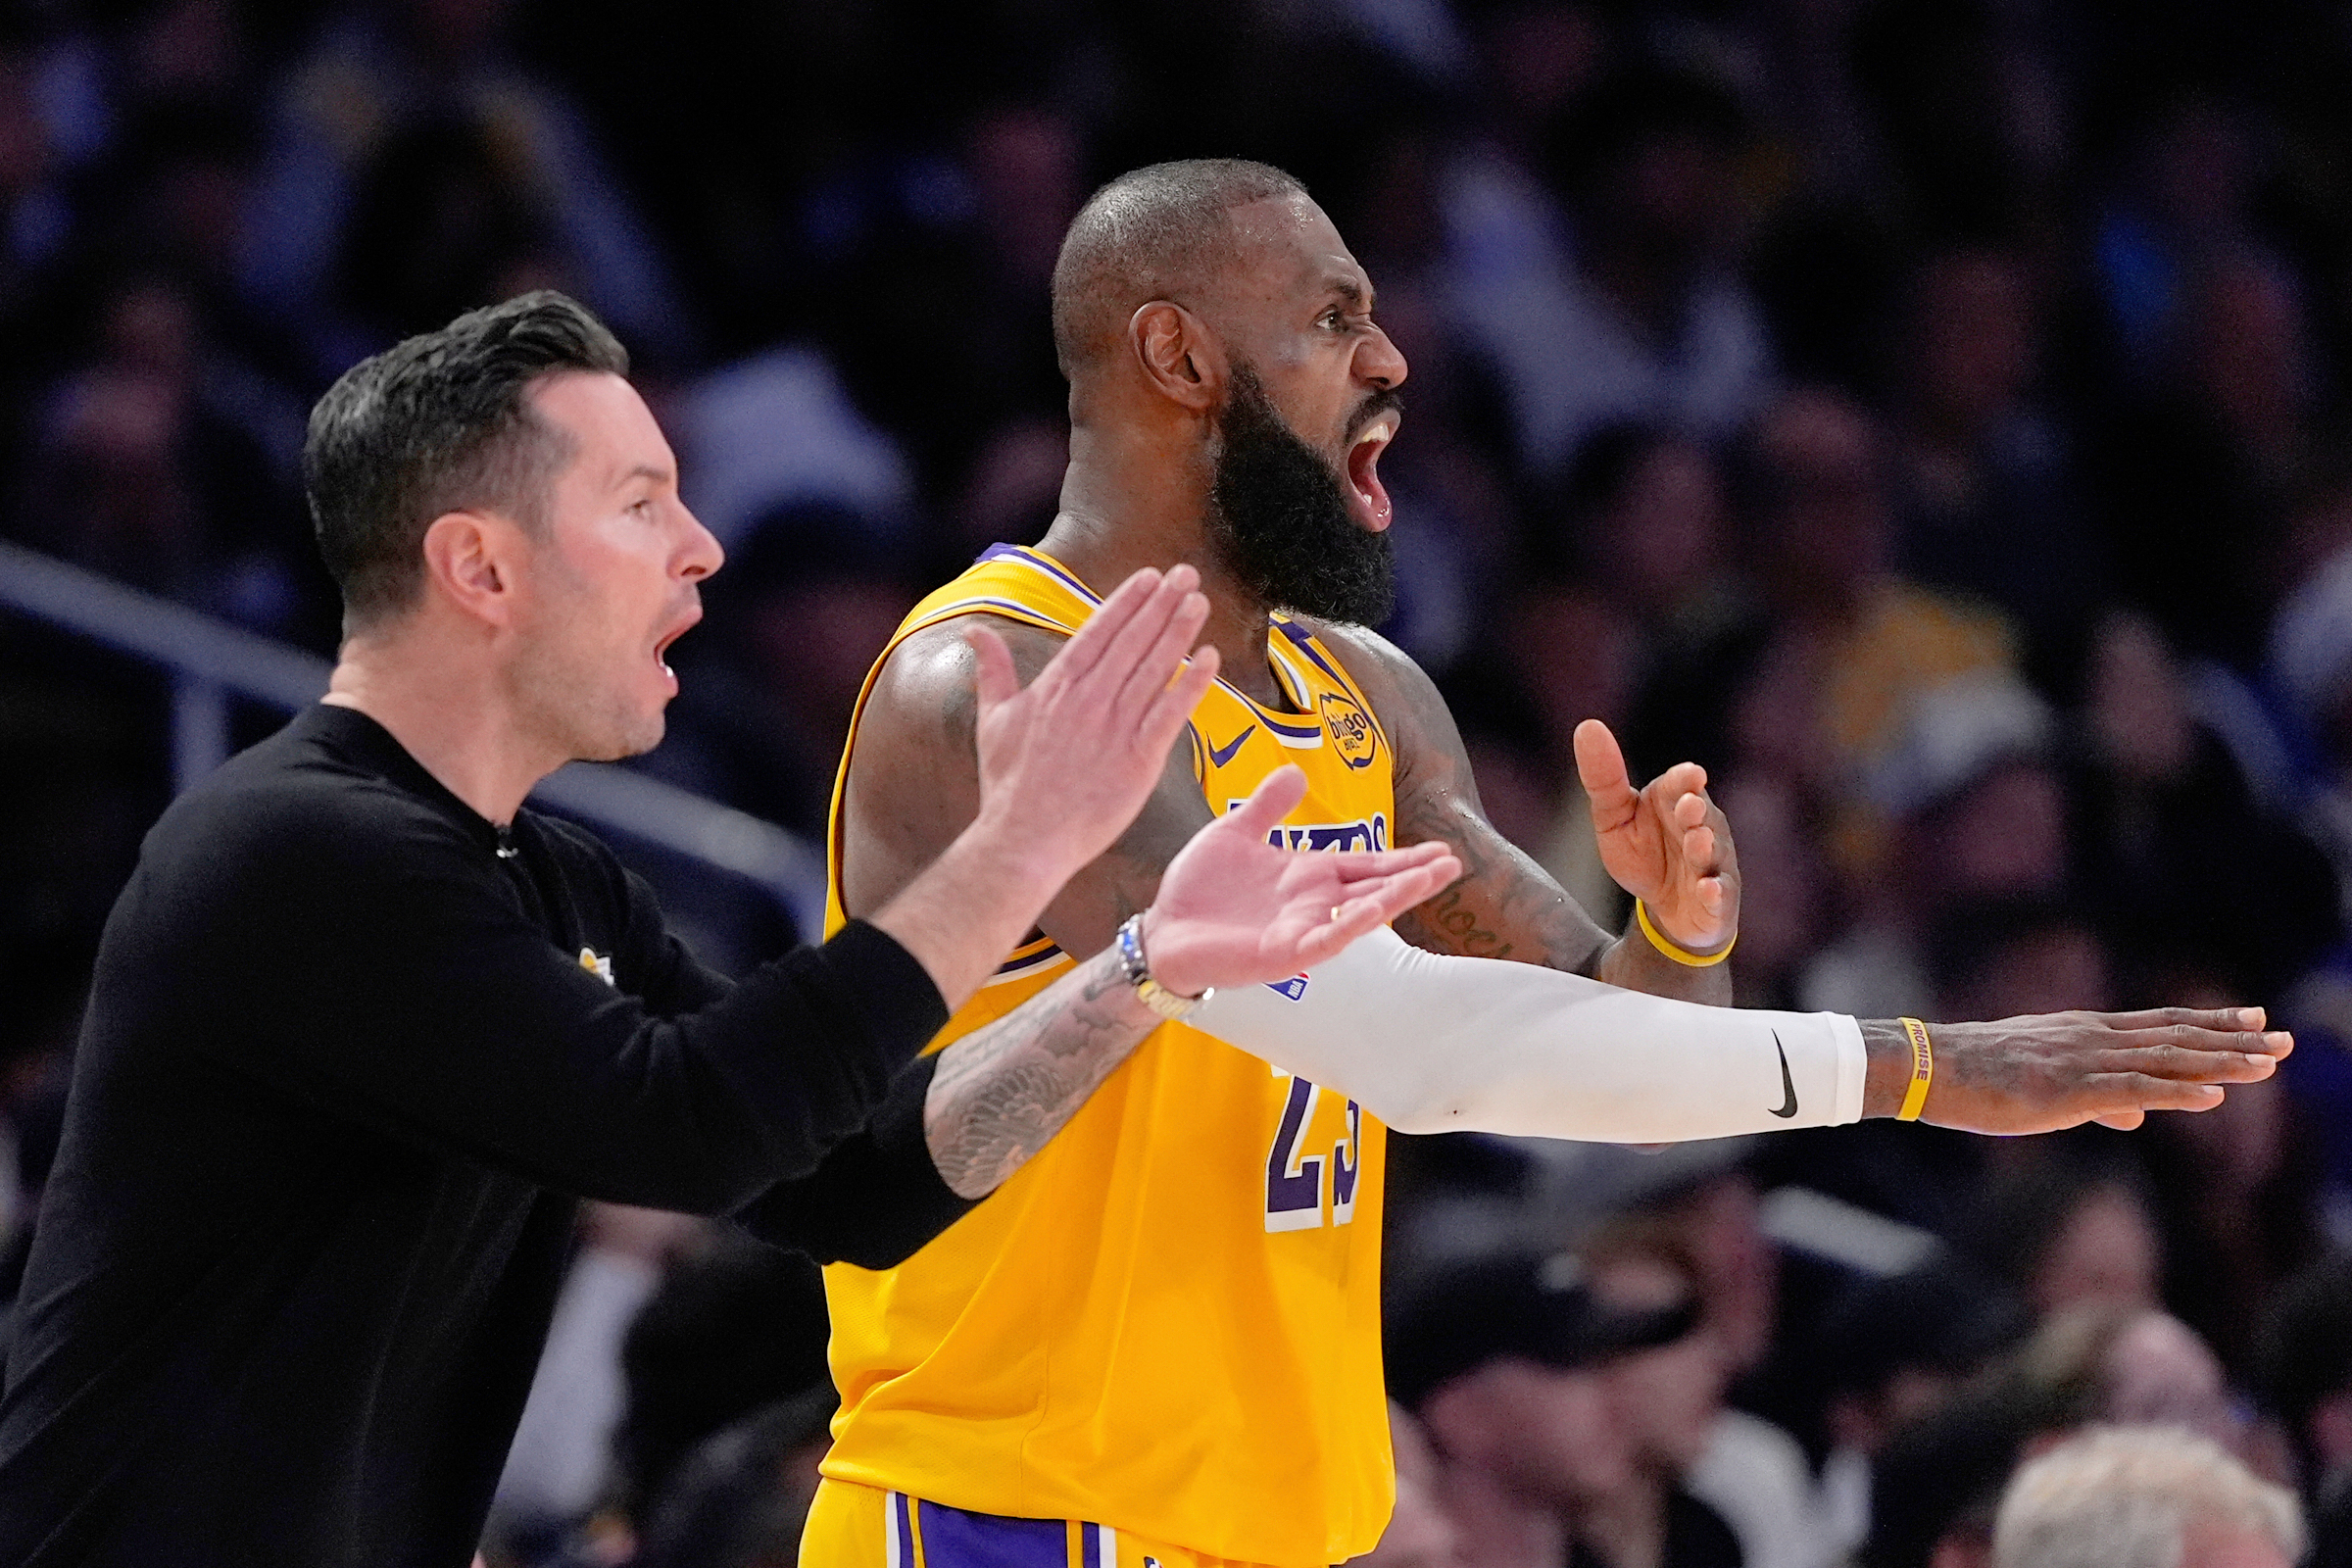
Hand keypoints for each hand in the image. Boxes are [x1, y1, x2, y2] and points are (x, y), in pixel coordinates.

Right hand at [967, 564, 1219, 888]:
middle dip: (1162, 604)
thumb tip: (974, 631)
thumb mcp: (992, 720)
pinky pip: (1171, 713)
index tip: (1151, 577)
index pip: (1099, 631)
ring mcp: (1115, 727)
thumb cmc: (1008, 786)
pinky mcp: (1139, 759)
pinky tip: (1209, 658)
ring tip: (1199, 602)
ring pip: (1155, 668)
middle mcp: (1089, 699)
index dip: (1128, 601)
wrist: (1024, 840)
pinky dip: (1191, 684)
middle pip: (1133, 640)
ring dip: (1179, 631)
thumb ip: (992, 671)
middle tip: (1187, 574)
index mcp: (1056, 686)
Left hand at [1140, 766, 1461, 997]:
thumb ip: (1267, 805)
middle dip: (1414, 877)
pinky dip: (1349, 924)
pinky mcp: (1282, 954)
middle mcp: (1313, 904)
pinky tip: (1373, 909)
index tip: (1442, 847)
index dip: (1404, 858)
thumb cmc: (1198, 888)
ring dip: (1395, 897)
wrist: (1161, 928)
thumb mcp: (1235, 831)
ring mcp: (1301, 930)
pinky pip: (1323, 938)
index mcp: (1308, 875)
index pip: (1367, 865)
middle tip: (1454, 862)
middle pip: (1375, 887)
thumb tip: (1297, 771)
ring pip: (1359, 914)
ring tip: (1430, 879)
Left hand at [1574, 718, 1737, 953]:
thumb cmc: (1642, 855)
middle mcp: (1702, 827)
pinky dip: (1717, 893)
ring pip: (1714, 853)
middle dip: (1697, 811)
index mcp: (1674, 801)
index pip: (1682, 783)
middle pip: (1703, 815)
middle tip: (1689, 806)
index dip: (1685, 780)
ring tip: (1699, 842)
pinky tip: (1709, 890)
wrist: (1665, 909)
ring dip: (1706, 848)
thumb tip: (1588, 726)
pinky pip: (1722, 894)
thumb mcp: (1613, 818)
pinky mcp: (1719, 899)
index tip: (1690, 775)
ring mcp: (1714, 863)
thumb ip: (1603, 779)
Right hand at [1878, 1007, 2293, 1132]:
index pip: (2160, 1025)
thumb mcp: (2041, 1083)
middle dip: (2233, 1041)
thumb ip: (2096, 1096)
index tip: (2254, 1019)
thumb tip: (2137, 1116)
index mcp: (2083, 1033)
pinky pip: (2134, 1090)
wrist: (1924, 1067)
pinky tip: (2214, 1094)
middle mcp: (2091, 1039)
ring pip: (2165, 1061)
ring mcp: (2082, 1062)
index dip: (2211, 1023)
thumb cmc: (1974, 1077)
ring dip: (2221, 1063)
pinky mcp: (2068, 1090)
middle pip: (2175, 1038)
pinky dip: (2177, 1092)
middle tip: (2285, 1040)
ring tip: (2268, 1063)